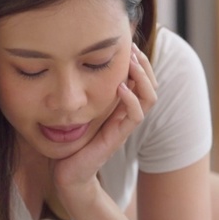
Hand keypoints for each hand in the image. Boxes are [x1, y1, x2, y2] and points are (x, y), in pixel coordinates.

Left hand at [53, 43, 157, 208]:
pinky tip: (121, 87)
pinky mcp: (117, 138)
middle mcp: (126, 116)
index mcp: (120, 107)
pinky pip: (135, 117)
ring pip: (149, 98)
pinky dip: (131, 99)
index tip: (128, 44)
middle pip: (150, 86)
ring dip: (143, 78)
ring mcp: (124, 127)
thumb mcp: (77, 110)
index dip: (139, 62)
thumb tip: (72, 64)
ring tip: (132, 63)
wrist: (68, 175)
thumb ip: (82, 92)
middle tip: (133, 47)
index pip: (140, 80)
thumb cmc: (70, 142)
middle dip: (144, 65)